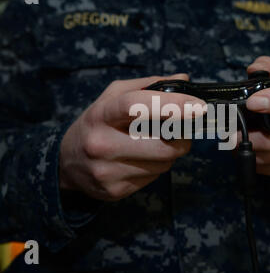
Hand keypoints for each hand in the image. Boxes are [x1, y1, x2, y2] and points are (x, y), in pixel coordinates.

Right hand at [59, 74, 204, 200]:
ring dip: (169, 153)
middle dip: (181, 139)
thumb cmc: (97, 123)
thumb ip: (148, 87)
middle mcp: (102, 145)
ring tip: (155, 145)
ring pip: (163, 164)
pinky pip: (153, 179)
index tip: (199, 107)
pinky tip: (143, 160)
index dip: (173, 105)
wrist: (67, 163)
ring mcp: (107, 171)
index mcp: (102, 115)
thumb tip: (184, 81)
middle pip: (162, 145)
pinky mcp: (115, 191)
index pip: (138, 106)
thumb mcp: (112, 97)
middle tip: (182, 132)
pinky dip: (157, 167)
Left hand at [244, 56, 269, 180]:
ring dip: (247, 151)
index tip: (252, 102)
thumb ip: (266, 70)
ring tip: (237, 143)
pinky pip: (267, 169)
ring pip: (268, 156)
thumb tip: (253, 69)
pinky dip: (254, 162)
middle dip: (249, 137)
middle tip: (229, 134)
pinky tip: (252, 153)